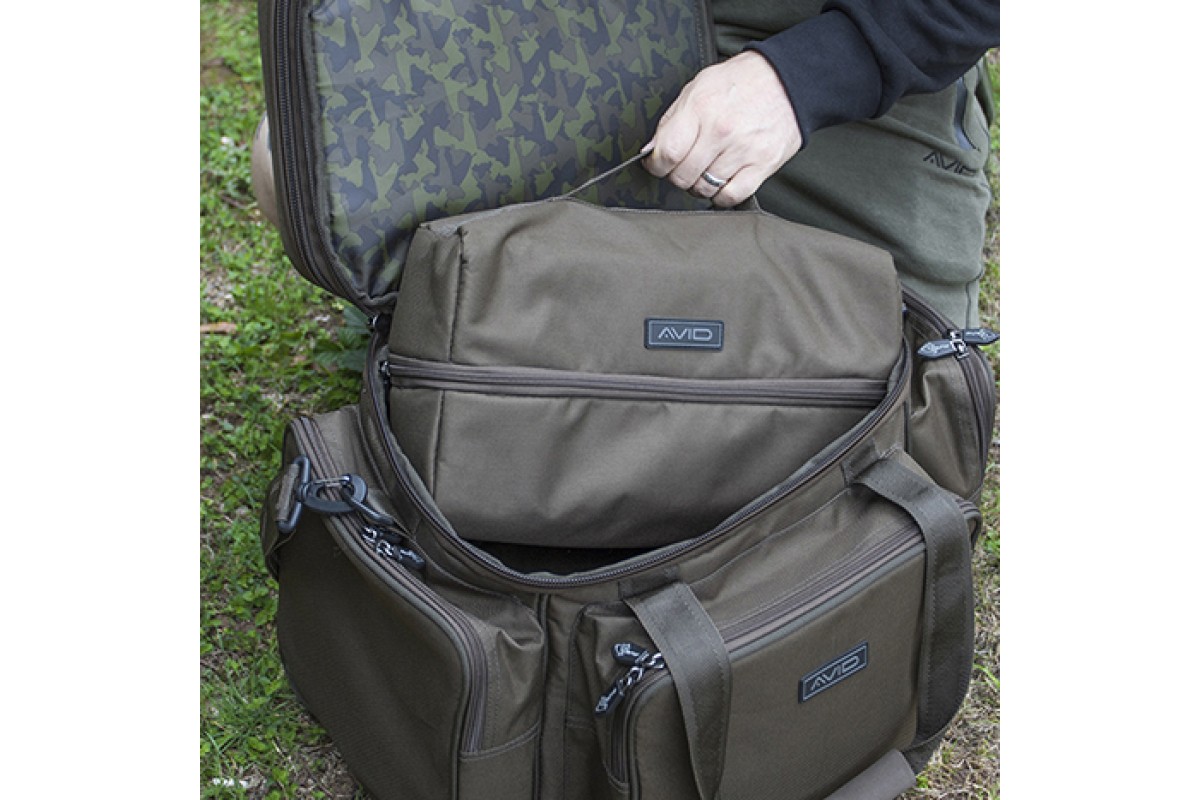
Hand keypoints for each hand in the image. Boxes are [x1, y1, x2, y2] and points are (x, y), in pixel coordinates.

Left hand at [642, 51, 801, 206]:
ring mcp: (743, 150)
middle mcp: (721, 131)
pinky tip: (721, 182)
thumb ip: (672, 120)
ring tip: (704, 171)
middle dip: (676, 175)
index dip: (656, 165)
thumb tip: (652, 151)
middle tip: (682, 167)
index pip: (667, 153)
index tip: (657, 165)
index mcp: (701, 108)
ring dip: (698, 185)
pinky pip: (731, 196)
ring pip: (704, 189)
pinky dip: (721, 195)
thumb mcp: (698, 87)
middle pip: (683, 176)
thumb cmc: (740, 82)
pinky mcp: (763, 165)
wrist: (788, 80)